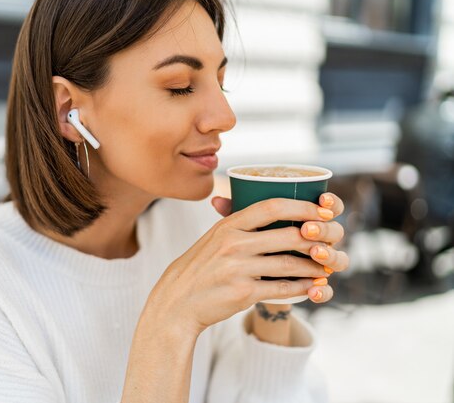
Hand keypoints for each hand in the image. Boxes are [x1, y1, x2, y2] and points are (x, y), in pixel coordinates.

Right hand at [143, 194, 347, 338]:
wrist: (177, 300)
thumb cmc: (200, 267)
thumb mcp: (214, 238)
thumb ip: (239, 224)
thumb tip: (274, 210)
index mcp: (228, 225)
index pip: (271, 206)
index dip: (301, 207)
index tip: (321, 211)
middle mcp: (233, 243)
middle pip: (287, 235)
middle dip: (316, 239)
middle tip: (331, 242)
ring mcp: (238, 268)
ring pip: (289, 263)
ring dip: (314, 266)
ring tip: (326, 268)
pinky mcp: (243, 292)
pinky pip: (282, 288)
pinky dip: (302, 288)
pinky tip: (313, 288)